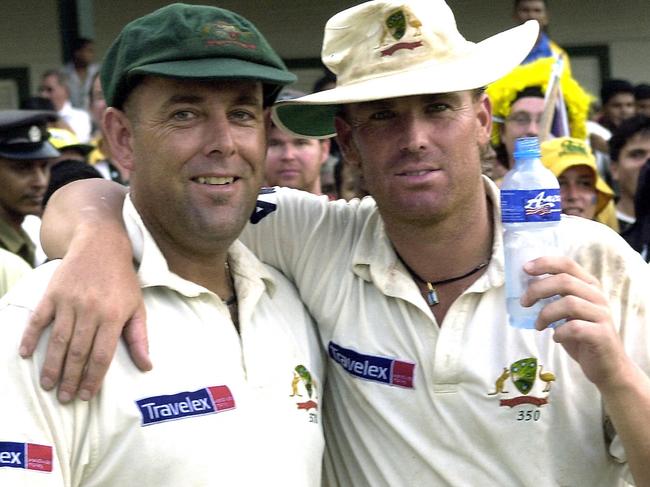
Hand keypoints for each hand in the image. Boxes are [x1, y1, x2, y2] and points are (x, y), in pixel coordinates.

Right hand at [19, 230, 149, 402]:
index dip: (93, 379)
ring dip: (51, 366)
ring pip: (58, 341)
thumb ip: (139, 338)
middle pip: (78, 353)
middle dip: (70, 379)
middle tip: (64, 398)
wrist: (101, 245)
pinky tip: (25, 355)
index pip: (102, 356)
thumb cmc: (122, 280)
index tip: (86, 396)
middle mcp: (91, 310)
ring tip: (48, 386)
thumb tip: (147, 367)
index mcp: (113, 316)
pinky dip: (30, 337)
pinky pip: (38, 319)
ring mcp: (69, 301)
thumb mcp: (137, 307)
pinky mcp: (52, 293)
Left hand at [521, 256, 632, 389]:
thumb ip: (554, 297)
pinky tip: (556, 338)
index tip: (525, 269)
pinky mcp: (602, 334)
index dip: (544, 263)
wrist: (607, 366)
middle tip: (524, 303)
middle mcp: (597, 296)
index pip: (567, 264)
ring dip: (545, 314)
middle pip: (564, 281)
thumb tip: (526, 287)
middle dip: (537, 290)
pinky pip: (575, 327)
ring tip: (538, 326)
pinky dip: (559, 333)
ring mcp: (602, 315)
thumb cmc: (581, 336)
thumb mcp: (567, 312)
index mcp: (588, 286)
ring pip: (569, 303)